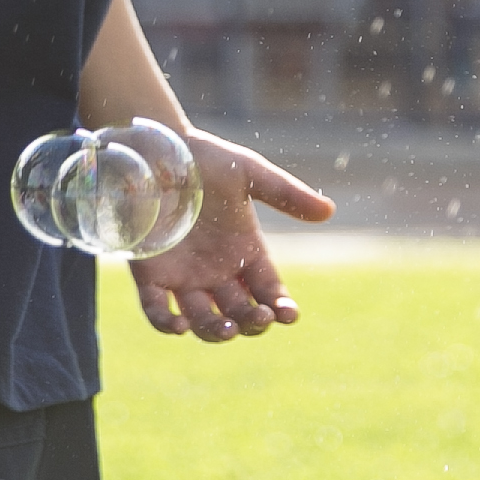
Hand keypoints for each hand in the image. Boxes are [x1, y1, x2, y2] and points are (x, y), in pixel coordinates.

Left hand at [127, 129, 338, 341]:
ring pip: (203, 319)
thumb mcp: (250, 173)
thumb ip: (286, 194)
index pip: (269, 291)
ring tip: (228, 328)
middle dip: (253, 322)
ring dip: (217, 331)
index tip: (289, 314)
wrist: (158, 148)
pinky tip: (181, 325)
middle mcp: (217, 271)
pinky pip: (158, 311)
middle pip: (241, 312)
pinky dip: (167, 324)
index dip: (280, 306)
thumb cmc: (205, 158)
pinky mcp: (150, 275)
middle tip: (260, 316)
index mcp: (245, 251)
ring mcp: (183, 276)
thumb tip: (329, 210)